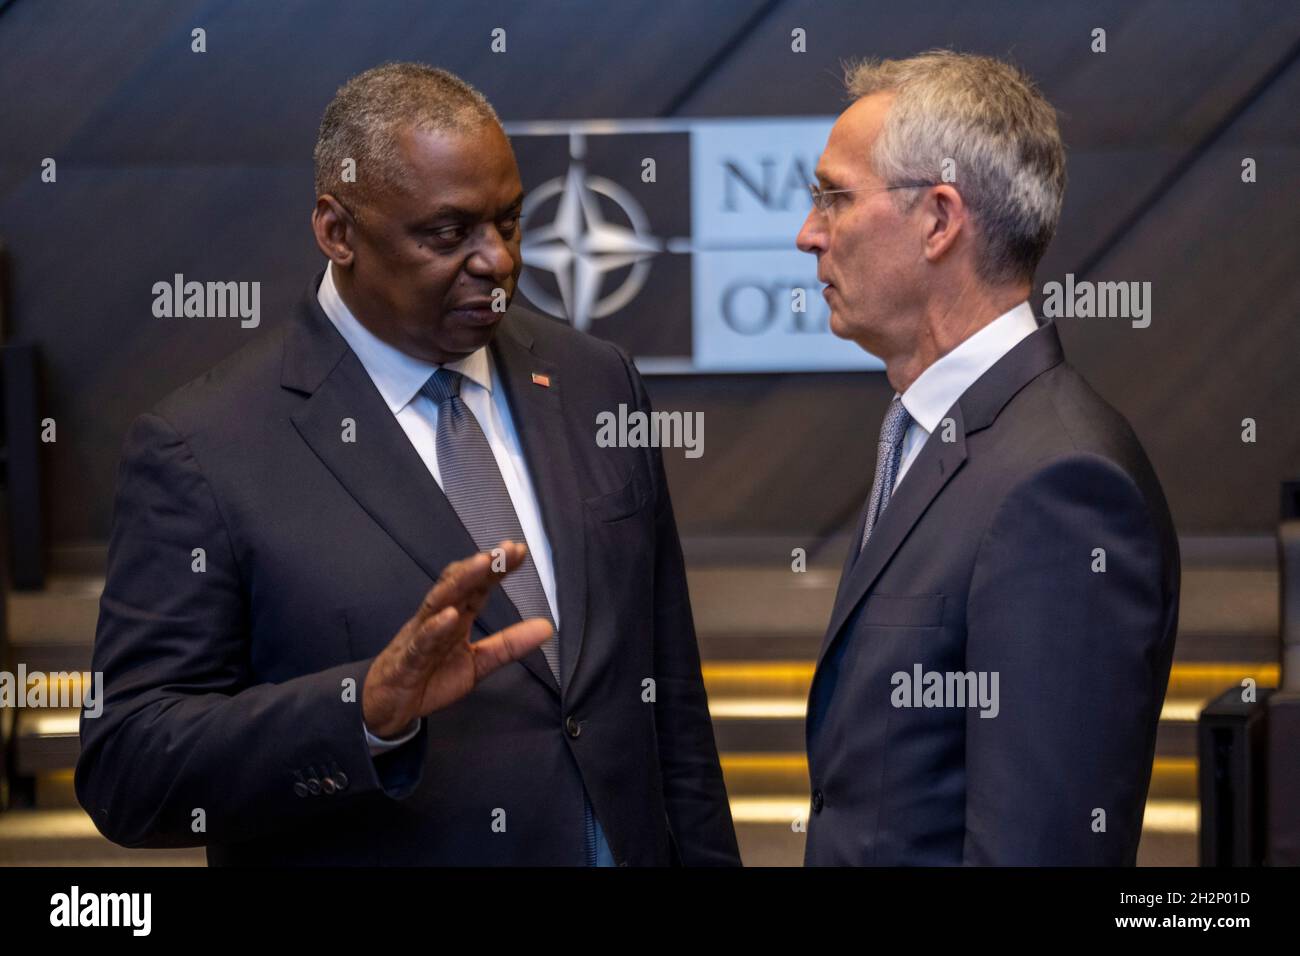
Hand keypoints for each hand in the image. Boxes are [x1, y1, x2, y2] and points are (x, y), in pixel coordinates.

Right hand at [361, 540, 552, 737]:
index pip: (478, 586)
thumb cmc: (429, 677)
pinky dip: (435, 628)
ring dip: (461, 581)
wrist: (387, 707)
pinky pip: (421, 641)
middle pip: (459, 584)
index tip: (519, 550)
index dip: (497, 568)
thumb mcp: (478, 663)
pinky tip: (450, 616)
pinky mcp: (407, 660)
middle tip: (506, 548)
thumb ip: (509, 645)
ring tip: (483, 564)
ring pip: (439, 602)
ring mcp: (420, 636)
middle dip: (482, 565)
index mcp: (455, 617)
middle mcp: (437, 618)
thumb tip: (546, 627)